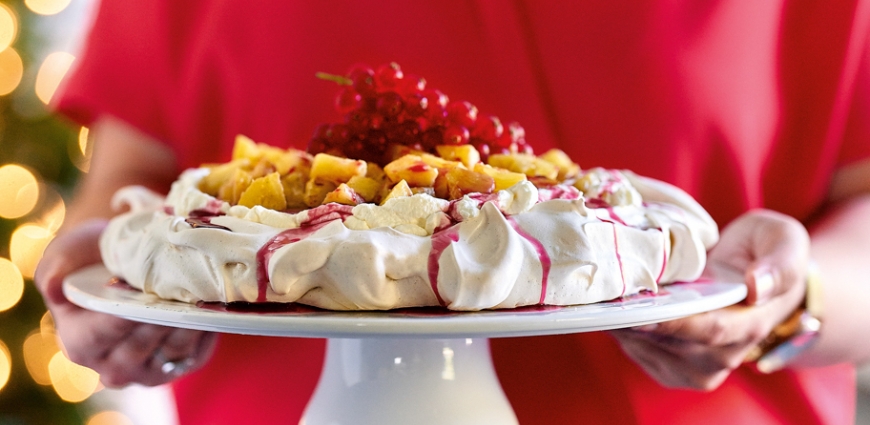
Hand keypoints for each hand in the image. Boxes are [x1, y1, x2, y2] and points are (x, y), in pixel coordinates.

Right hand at [34, 219, 216, 386]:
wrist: (123, 266)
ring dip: (190, 324)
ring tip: (201, 296)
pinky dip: (206, 331)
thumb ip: (56, 266)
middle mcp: (110, 365)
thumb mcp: (68, 254)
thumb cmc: (91, 259)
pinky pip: (196, 354)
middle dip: (162, 318)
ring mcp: (146, 371)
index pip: (100, 334)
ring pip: (172, 351)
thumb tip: (52, 284)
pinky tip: (211, 307)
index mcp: (78, 343)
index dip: (122, 315)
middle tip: (181, 292)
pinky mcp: (177, 366)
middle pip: (141, 346)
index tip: (143, 293)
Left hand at [609, 209, 809, 389]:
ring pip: (647, 350)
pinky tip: (608, 307)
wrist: (759, 280)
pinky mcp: (672, 366)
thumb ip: (780, 262)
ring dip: (620, 326)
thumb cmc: (769, 253)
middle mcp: (724, 355)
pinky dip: (618, 331)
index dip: (673, 323)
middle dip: (633, 321)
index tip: (640, 311)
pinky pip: (638, 352)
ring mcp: (697, 367)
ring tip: (599, 298)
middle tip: (601, 297)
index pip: (709, 331)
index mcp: (751, 324)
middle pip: (669, 343)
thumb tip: (757, 286)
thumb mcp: (784, 240)